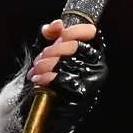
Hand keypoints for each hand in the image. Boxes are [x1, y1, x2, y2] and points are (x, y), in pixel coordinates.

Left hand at [27, 18, 106, 132]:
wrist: (44, 109)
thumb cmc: (48, 77)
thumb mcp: (47, 51)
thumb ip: (51, 34)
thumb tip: (57, 24)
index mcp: (92, 52)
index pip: (91, 33)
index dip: (74, 30)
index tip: (60, 35)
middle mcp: (96, 66)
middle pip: (75, 46)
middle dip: (52, 50)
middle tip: (40, 58)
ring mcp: (91, 81)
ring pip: (67, 63)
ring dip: (45, 64)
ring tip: (36, 69)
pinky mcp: (81, 95)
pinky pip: (62, 80)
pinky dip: (45, 78)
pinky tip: (38, 79)